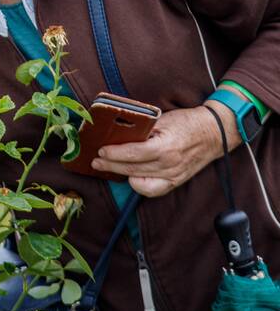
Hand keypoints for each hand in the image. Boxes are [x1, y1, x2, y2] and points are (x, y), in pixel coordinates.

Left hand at [91, 102, 241, 196]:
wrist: (213, 134)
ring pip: (139, 180)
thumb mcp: (162, 119)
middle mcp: (169, 165)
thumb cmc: (186, 123)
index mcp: (166, 147)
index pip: (134, 153)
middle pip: (132, 169)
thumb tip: (116, 131)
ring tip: (106, 167)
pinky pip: (152, 190)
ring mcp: (173, 176)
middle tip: (95, 161)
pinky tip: (129, 177)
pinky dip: (138, 185)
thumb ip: (141, 128)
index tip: (101, 150)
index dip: (115, 153)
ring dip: (119, 174)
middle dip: (110, 165)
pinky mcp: (175, 182)